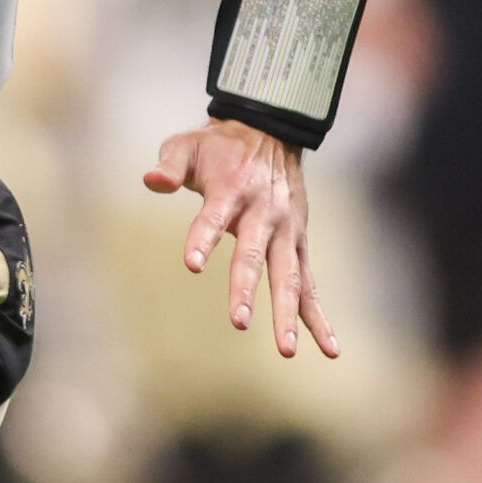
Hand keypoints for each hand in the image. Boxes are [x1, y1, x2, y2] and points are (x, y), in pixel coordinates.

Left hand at [144, 117, 338, 359]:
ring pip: (288, 277)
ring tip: (286, 350)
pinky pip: (310, 284)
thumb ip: (169, 165)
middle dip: (246, 289)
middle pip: (254, 255)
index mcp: (231, 189)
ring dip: (288, 313)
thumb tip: (151, 180)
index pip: (212, 218)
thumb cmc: (219, 147)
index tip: (191, 264)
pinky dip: (319, 317)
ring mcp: (286, 231)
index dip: (202, 239)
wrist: (271, 132)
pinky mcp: (299, 244)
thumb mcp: (188, 146)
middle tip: (239, 322)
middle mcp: (263, 213)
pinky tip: (330, 349)